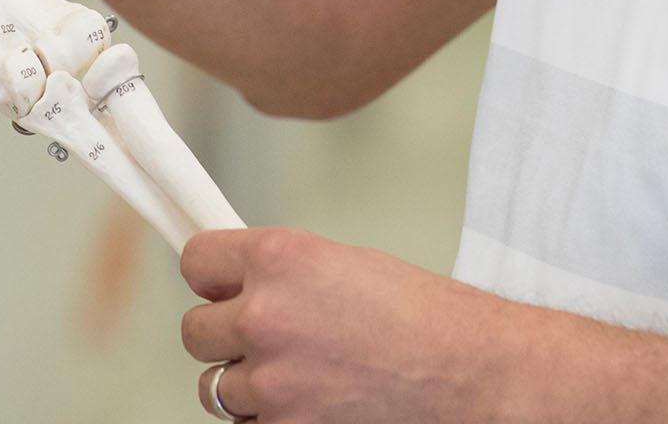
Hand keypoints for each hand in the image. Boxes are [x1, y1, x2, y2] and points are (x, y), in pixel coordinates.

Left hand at [180, 228, 525, 422]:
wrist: (473, 374)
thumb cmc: (428, 319)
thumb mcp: (347, 264)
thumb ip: (285, 273)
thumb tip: (245, 286)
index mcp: (280, 260)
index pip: (196, 262)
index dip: (214, 277)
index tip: (223, 286)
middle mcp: (265, 317)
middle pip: (195, 331)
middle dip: (226, 335)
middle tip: (266, 339)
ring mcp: (271, 383)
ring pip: (215, 388)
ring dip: (248, 385)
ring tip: (298, 377)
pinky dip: (270, 420)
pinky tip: (310, 405)